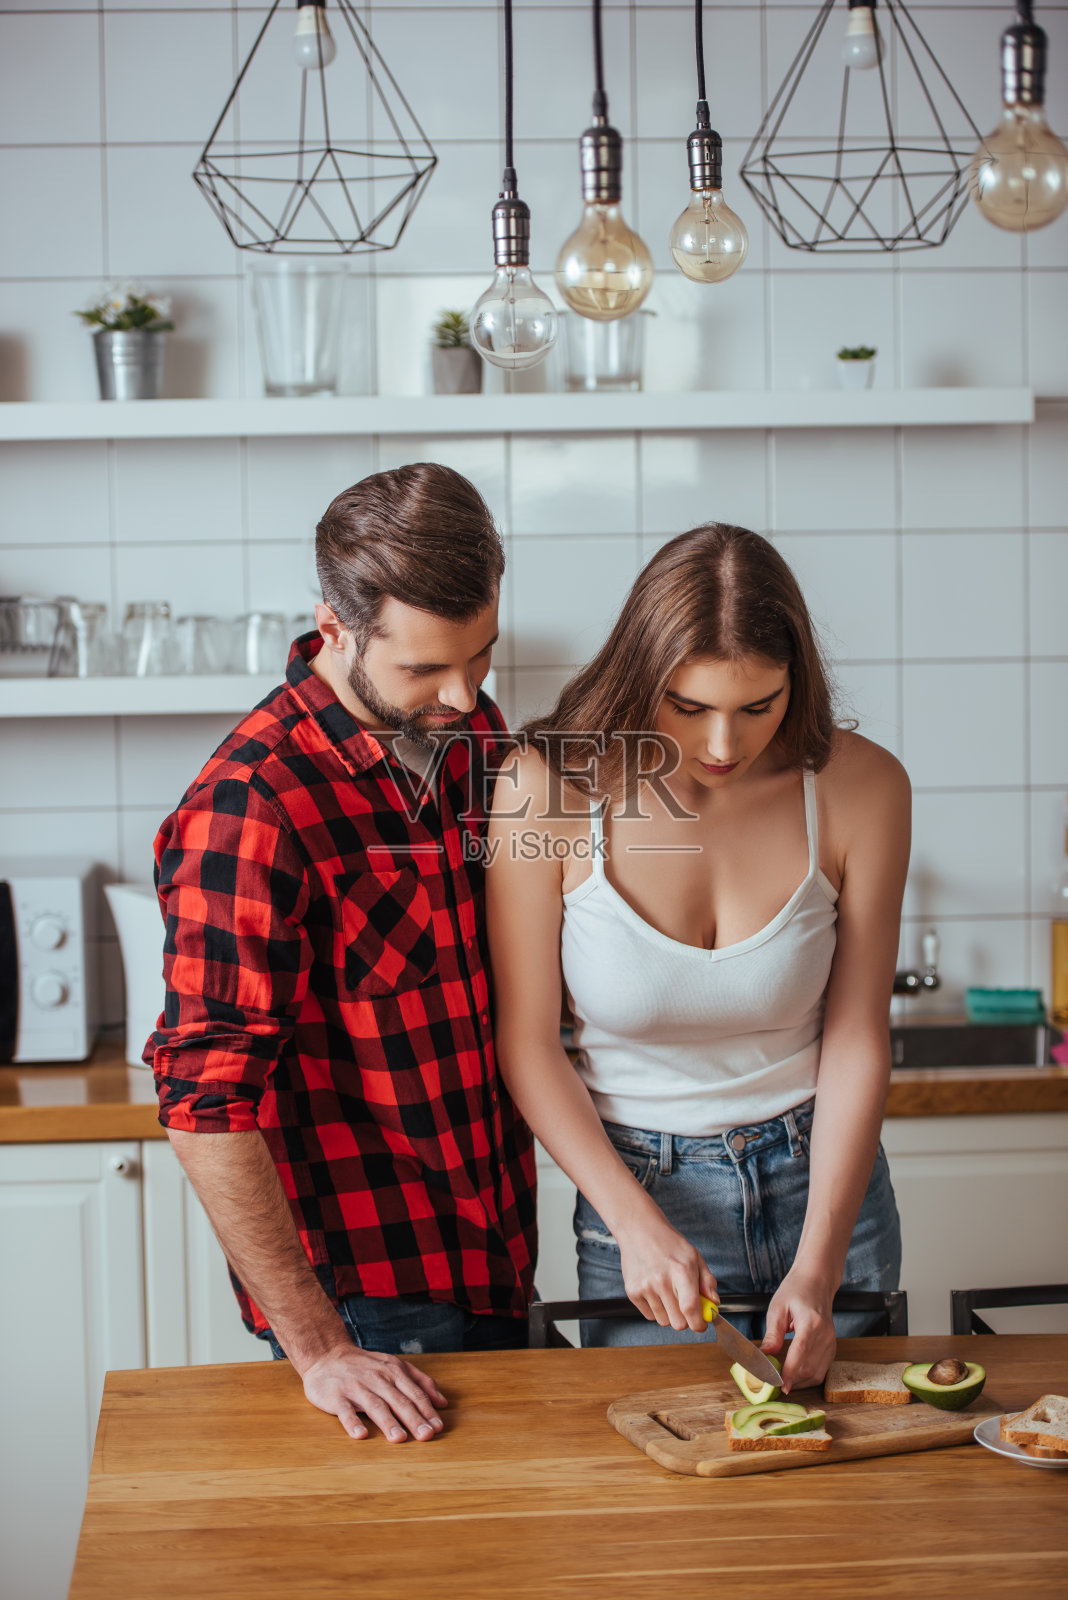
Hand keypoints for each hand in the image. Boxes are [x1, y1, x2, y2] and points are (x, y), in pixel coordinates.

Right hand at [299, 1345, 448, 1441]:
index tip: (438, 1427)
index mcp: (393, 1371)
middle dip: (414, 1418)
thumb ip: (420, 1381)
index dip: (427, 1410)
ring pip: (375, 1405)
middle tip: (426, 1436)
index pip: (414, 1393)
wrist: (327, 1355)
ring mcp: (356, 1387)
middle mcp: (377, 1378)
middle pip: (398, 1400)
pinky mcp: (336, 1396)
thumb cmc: (365, 1365)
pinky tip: (361, 1434)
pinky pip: (345, 1410)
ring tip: (399, 1438)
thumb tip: (443, 1402)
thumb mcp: (394, 1366)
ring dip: (388, 1422)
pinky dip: (352, 1422)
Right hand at [617, 1212, 718, 1333]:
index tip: (702, 1324)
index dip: (699, 1323)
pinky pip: (649, 1316)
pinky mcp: (632, 1292)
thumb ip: (707, 1281)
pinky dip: (656, 1310)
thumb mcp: (694, 1256)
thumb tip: (714, 1302)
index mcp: (681, 1270)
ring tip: (668, 1293)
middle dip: (686, 1319)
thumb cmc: (668, 1243)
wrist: (639, 1230)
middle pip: (678, 1323)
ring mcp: (645, 1287)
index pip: (690, 1308)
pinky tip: (655, 1292)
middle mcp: (661, 1281)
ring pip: (664, 1321)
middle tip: (685, 1306)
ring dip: (669, 1314)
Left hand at [760, 1269, 836, 1393]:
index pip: (801, 1354)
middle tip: (773, 1384)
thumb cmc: (796, 1289)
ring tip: (782, 1381)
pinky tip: (795, 1375)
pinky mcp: (832, 1347)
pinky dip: (808, 1377)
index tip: (779, 1386)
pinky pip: (822, 1370)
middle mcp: (826, 1336)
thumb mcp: (778, 1307)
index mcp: (812, 1323)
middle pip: (810, 1368)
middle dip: (792, 1381)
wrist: (817, 1281)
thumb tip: (765, 1355)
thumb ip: (773, 1334)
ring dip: (800, 1382)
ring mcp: (831, 1342)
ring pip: (817, 1374)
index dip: (790, 1373)